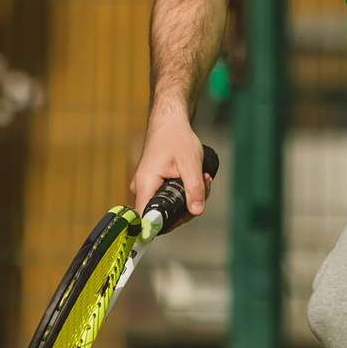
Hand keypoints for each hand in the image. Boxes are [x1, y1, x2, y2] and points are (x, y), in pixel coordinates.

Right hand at [128, 113, 213, 230]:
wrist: (170, 122)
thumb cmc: (176, 137)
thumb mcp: (191, 163)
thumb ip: (194, 188)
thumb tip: (196, 211)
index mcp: (146, 185)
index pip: (146, 219)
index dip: (163, 225)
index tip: (184, 218)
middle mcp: (142, 189)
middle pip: (162, 215)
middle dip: (187, 207)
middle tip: (204, 188)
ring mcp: (147, 187)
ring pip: (168, 206)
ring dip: (188, 197)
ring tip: (203, 179)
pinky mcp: (154, 184)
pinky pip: (168, 197)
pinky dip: (183, 191)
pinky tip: (196, 179)